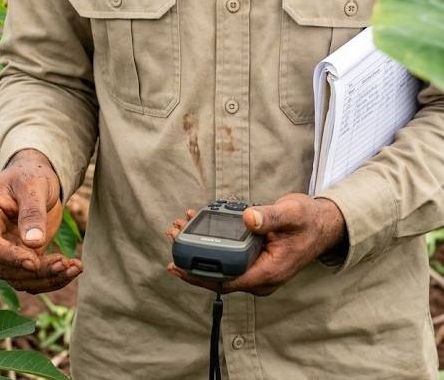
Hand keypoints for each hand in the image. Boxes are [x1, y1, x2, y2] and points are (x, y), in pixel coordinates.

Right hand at [0, 149, 82, 293]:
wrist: (37, 175)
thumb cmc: (30, 173)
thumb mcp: (33, 185)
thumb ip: (32, 211)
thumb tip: (33, 244)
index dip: (9, 257)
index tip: (34, 262)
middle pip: (4, 268)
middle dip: (35, 271)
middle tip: (63, 263)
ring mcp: (3, 250)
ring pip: (19, 278)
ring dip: (47, 278)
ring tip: (75, 267)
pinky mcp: (21, 257)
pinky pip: (33, 276)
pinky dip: (53, 277)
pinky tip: (74, 269)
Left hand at [166, 194, 345, 296]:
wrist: (323, 225)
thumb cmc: (308, 221)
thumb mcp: (290, 215)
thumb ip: (269, 217)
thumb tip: (248, 218)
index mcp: (268, 272)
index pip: (227, 281)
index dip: (200, 275)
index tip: (178, 265)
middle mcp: (260, 278)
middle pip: (219, 276)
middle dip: (192, 259)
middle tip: (173, 234)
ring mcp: (257, 271)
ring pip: (222, 268)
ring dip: (199, 250)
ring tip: (180, 227)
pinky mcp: (254, 262)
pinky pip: (228, 259)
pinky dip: (212, 245)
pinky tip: (199, 227)